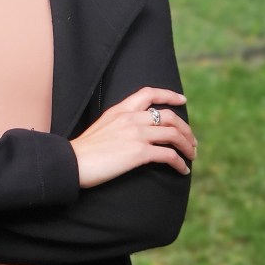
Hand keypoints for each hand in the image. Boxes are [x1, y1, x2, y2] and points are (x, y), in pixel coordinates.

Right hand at [70, 87, 196, 188]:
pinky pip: (169, 155)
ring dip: (187, 146)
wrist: (73, 162)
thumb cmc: (84, 150)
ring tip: (191, 156)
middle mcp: (130, 118)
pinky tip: (183, 170)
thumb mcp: (101, 127)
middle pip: (169, 116)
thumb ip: (119, 124)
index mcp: (120, 110)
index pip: (148, 93)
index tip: (182, 100)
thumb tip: (134, 131)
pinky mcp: (139, 152)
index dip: (169, 95)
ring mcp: (136, 134)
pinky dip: (181, 163)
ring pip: (174, 135)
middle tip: (191, 141)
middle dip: (186, 129)